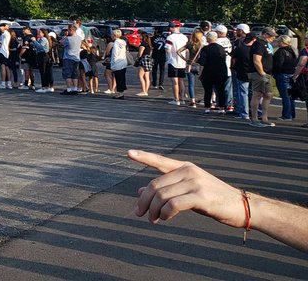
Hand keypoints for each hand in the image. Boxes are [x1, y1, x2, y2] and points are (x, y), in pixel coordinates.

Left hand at [129, 150, 245, 226]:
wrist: (243, 207)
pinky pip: (173, 205)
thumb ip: (167, 189)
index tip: (128, 153)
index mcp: (186, 168)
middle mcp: (189, 172)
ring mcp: (195, 183)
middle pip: (155, 185)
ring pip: (162, 196)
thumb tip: (140, 191)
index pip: (160, 161)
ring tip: (154, 219)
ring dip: (154, 210)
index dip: (144, 157)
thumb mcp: (189, 191)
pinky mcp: (201, 197)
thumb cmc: (214, 200)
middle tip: (141, 214)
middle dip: (144, 201)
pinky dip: (165, 213)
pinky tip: (166, 218)